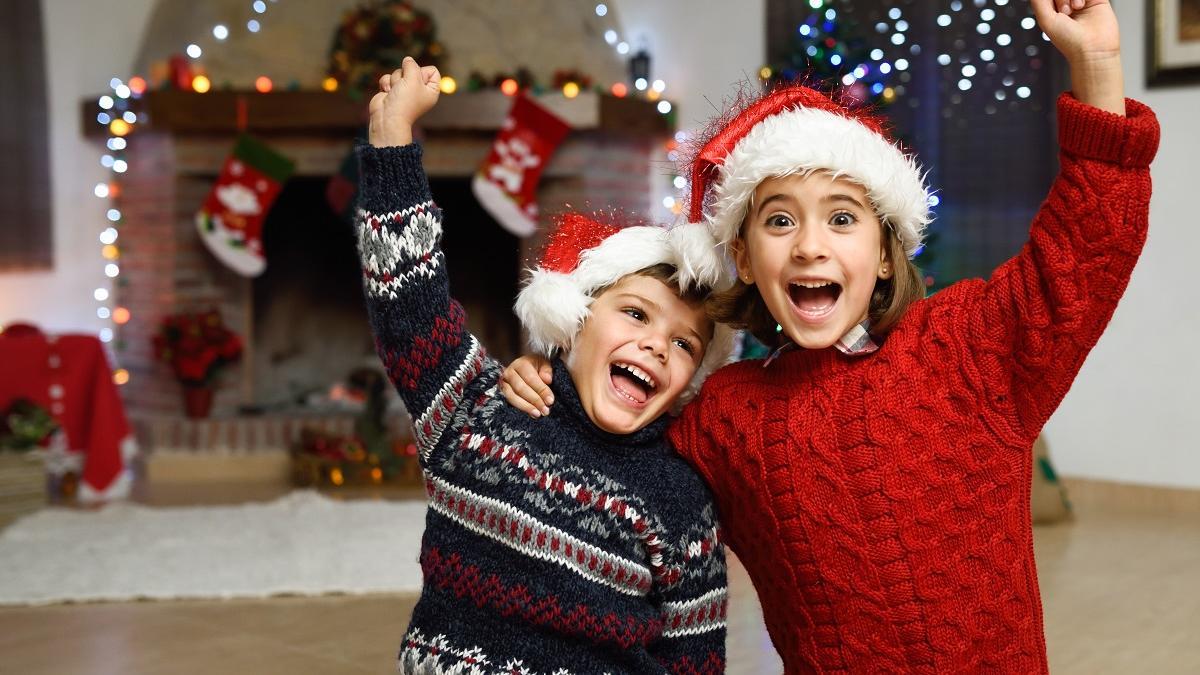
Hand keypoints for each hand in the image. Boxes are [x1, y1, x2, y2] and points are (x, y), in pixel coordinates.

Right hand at [368, 56, 440, 146]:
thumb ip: (412, 65)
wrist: (387, 118)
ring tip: (395, 92)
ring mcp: (405, 91)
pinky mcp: (392, 91)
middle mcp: (419, 90)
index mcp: (431, 90)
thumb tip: (408, 60)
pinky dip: (386, 83)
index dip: (423, 72)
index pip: (432, 71)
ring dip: (395, 80)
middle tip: (405, 88)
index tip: (417, 81)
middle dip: (406, 76)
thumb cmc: (404, 101)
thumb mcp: (413, 79)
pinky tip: (387, 93)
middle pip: (413, 69)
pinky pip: (388, 77)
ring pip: (399, 72)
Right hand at [499, 355, 554, 416]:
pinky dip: (522, 409)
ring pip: (512, 397)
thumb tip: (548, 380)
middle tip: (545, 410)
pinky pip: (510, 402)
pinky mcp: (502, 392)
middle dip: (534, 400)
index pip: (530, 378)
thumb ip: (546, 371)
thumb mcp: (544, 364)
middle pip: (521, 389)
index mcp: (521, 364)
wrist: (525, 366)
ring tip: (538, 414)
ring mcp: (504, 383)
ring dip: (526, 407)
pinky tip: (532, 414)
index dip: (541, 390)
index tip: (550, 400)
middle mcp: (509, 373)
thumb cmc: (536, 366)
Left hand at [1031, 0, 1123, 114]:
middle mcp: (1067, 4)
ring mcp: (1082, 0)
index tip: (1057, 11)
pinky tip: (1081, 5)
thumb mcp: (1046, 20)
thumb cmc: (1069, 41)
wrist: (1093, 49)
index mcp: (1052, 10)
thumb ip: (1039, 1)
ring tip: (1075, 8)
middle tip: (1065, 12)